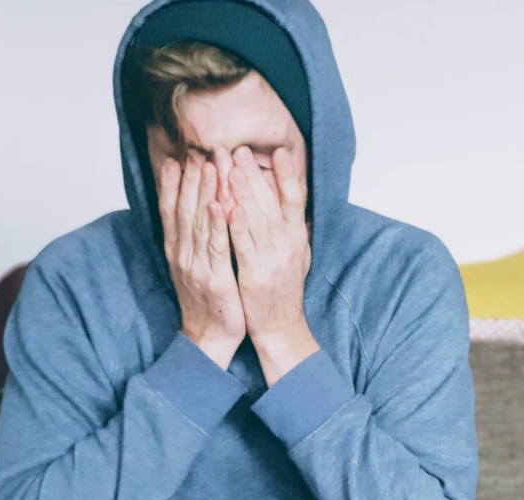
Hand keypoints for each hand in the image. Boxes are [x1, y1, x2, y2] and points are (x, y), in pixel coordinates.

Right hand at [159, 154, 245, 368]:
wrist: (209, 337)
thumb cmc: (207, 301)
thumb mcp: (194, 266)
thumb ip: (193, 240)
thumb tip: (194, 212)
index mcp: (177, 250)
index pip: (171, 210)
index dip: (173, 184)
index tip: (177, 158)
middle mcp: (182, 254)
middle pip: (183, 210)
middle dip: (190, 179)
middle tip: (196, 152)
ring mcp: (196, 266)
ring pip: (198, 222)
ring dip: (203, 192)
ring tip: (208, 166)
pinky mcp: (215, 278)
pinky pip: (216, 247)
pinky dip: (216, 225)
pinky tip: (219, 205)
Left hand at [228, 146, 318, 386]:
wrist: (280, 326)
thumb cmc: (283, 290)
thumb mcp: (297, 255)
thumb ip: (293, 229)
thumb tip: (294, 203)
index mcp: (297, 237)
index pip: (296, 198)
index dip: (288, 174)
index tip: (279, 151)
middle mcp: (288, 244)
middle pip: (271, 201)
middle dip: (253, 173)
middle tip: (238, 149)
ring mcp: (273, 258)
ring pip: (256, 218)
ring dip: (243, 191)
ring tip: (229, 166)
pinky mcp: (255, 273)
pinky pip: (244, 245)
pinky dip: (236, 225)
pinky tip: (226, 206)